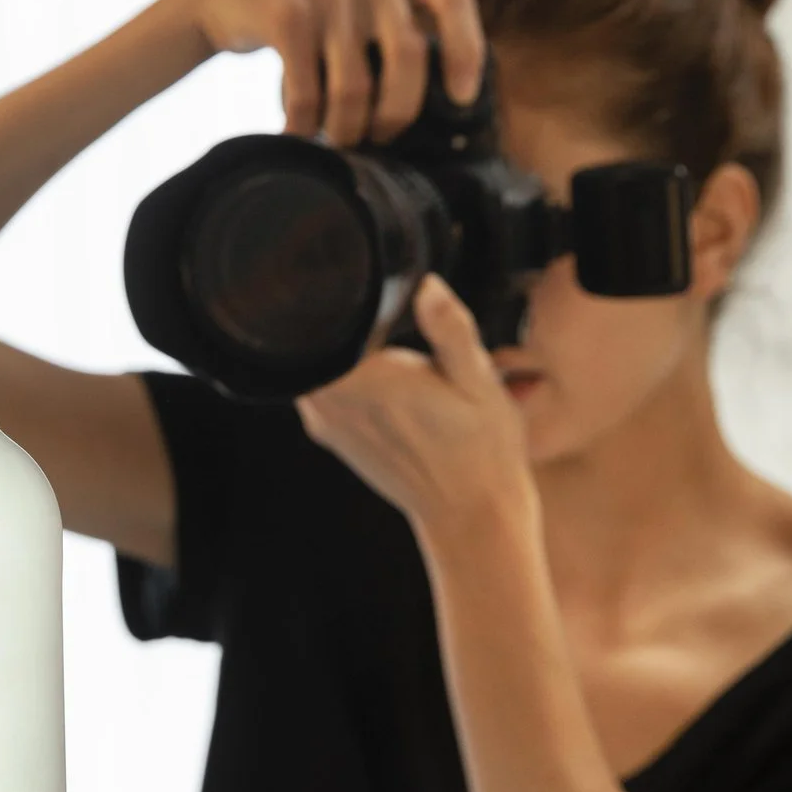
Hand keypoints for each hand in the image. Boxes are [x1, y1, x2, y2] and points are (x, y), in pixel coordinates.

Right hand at [189, 0, 484, 146]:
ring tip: (332, 139)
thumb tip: (447, 106)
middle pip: (409, 56)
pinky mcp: (286, 12)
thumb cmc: (311, 19)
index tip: (462, 100)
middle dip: (396, 113)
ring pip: (355, 83)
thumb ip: (399, 33)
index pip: (454, 0)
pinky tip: (295, 131)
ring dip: (344, 127)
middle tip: (378, 139)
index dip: (466, 52)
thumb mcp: (362, 9)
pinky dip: (303, 122)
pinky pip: (308, 91)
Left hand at [295, 275, 534, 542]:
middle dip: (333, 315)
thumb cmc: (483, 446)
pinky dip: (336, 370)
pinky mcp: (330, 436)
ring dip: (336, 345)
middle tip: (370, 301)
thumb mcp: (479, 380)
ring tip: (377, 330)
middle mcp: (332, 402)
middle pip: (308, 339)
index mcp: (364, 380)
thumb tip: (427, 286)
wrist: (471, 513)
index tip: (348, 278)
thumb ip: (450, 329)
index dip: (328, 292)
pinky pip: (316, 386)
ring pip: (310, 363)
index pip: (316, 322)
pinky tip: (373, 366)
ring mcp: (325, 423)